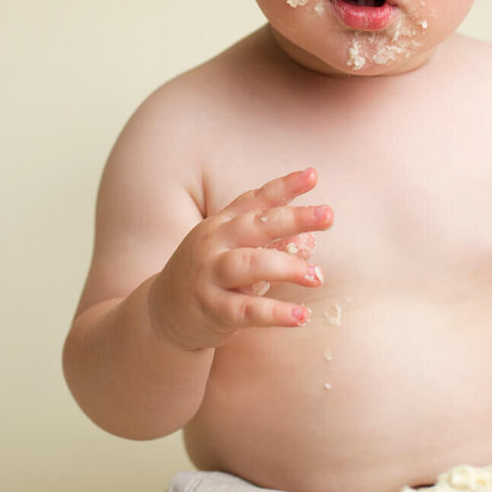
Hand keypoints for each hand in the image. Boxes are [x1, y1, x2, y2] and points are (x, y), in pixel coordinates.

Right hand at [148, 167, 333, 350]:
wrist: (163, 312)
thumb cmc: (210, 274)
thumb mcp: (236, 252)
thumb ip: (270, 244)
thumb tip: (310, 239)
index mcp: (221, 224)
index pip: (255, 200)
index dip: (284, 187)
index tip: (314, 175)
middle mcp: (213, 244)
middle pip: (255, 226)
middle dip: (293, 218)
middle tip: (328, 216)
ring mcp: (209, 276)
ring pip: (250, 265)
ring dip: (287, 268)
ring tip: (318, 275)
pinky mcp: (212, 310)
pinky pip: (247, 310)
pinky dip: (275, 313)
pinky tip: (301, 316)